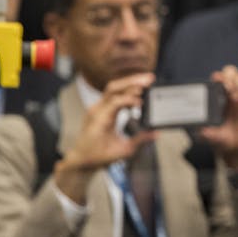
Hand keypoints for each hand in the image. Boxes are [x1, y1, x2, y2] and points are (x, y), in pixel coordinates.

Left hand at [53, 73, 156, 202]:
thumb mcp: (122, 152)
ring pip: (113, 88)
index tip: (142, 103)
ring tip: (147, 80)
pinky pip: (113, 93)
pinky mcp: (101, 108)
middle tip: (150, 78)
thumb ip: (140, 141)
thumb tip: (156, 133)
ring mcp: (97, 107)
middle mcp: (97, 110)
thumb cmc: (98, 156)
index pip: (115, 102)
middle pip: (113, 88)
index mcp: (100, 120)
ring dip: (130, 82)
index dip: (129, 100)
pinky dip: (126, 89)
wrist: (82, 157)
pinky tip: (138, 89)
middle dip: (132, 81)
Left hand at [198, 66, 237, 171]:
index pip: (217, 78)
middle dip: (232, 76)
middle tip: (230, 89)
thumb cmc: (221, 141)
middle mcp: (228, 94)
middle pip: (231, 72)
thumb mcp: (212, 138)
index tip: (220, 82)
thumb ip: (207, 134)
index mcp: (216, 98)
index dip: (219, 77)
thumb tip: (201, 130)